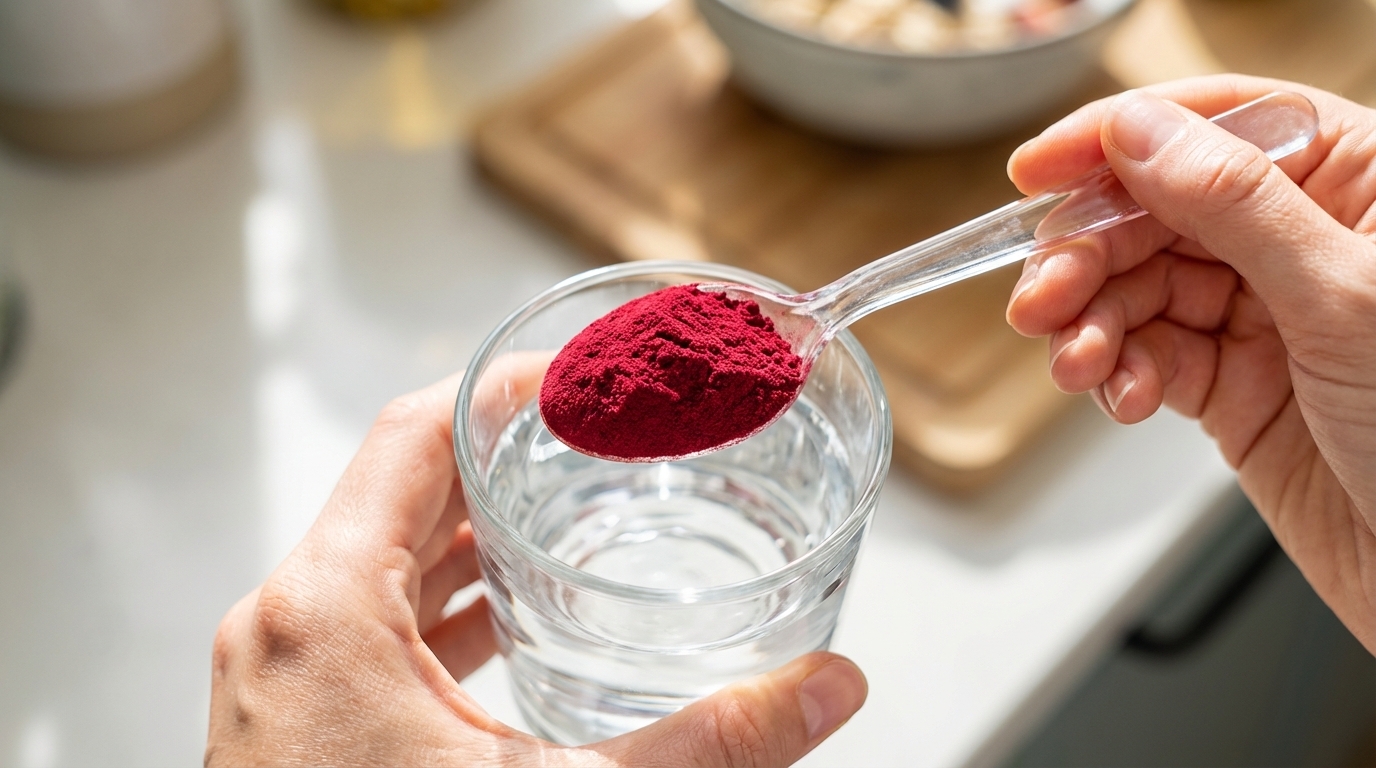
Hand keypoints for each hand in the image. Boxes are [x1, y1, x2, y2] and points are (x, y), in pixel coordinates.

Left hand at [206, 371, 866, 766]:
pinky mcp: (301, 718)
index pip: (416, 434)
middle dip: (512, 456)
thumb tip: (826, 689)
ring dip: (479, 529)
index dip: (507, 387)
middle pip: (406, 487)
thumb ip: (708, 743)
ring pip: (387, 557)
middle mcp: (288, 627)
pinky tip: (518, 613)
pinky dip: (449, 600)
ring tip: (575, 509)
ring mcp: (286, 674)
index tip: (584, 374)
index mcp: (326, 611)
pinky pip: (376, 621)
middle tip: (603, 436)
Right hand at [1005, 75, 1375, 652]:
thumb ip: (1235, 206)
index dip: (1119, 137)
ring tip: (1076, 361)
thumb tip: (1138, 134)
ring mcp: (1265, 312)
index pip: (1219, 123)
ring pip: (1139, 285)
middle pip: (1157, 208)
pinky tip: (1124, 395)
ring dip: (1091, 322)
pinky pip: (1148, 355)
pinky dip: (1119, 373)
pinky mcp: (1234, 381)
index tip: (1040, 166)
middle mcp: (1303, 238)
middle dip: (1089, 252)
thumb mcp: (1343, 299)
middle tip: (1045, 295)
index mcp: (1357, 181)